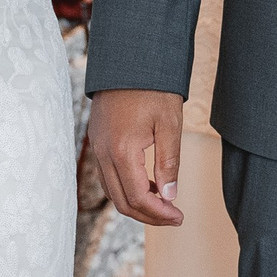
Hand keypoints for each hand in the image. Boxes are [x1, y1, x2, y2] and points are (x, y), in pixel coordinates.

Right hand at [88, 89, 184, 226]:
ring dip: (136, 203)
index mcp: (121, 151)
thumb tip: (169, 196)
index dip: (158, 214)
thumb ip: (169, 163)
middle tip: (173, 217)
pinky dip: (126, 187)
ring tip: (163, 204)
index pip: (137, 197)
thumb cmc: (153, 88)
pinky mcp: (97, 140)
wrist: (129, 59)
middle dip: (148, 215)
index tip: (179, 217)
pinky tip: (147, 183)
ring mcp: (97, 147)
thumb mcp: (169, 124)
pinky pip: (107, 175)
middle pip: (121, 201)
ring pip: (112, 191)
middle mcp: (103, 153)